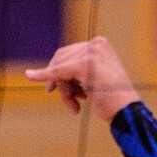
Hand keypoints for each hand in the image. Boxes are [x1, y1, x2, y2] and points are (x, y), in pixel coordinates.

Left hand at [25, 36, 140, 121]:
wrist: (126, 112)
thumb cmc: (112, 99)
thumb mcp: (95, 78)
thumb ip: (78, 69)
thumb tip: (49, 72)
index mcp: (101, 44)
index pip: (68, 53)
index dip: (57, 70)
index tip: (52, 88)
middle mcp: (97, 44)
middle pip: (61, 59)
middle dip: (61, 81)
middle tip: (71, 101)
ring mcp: (92, 53)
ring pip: (59, 68)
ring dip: (64, 91)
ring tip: (76, 105)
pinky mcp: (85, 65)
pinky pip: (58, 72)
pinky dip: (43, 75)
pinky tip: (30, 75)